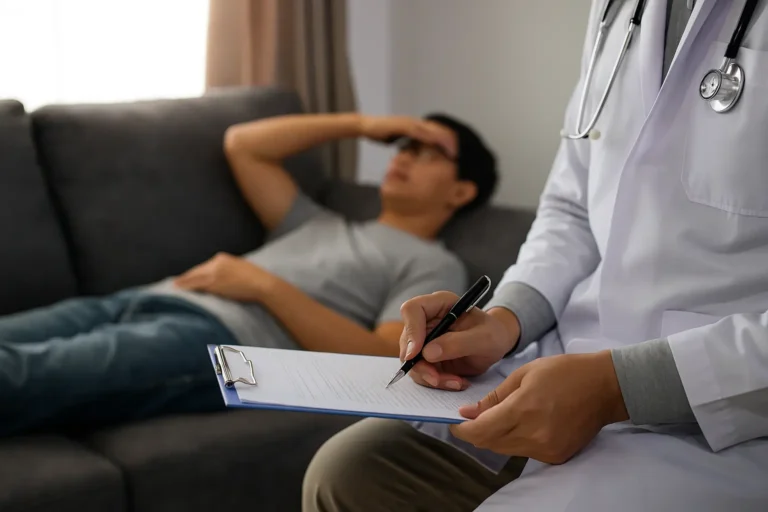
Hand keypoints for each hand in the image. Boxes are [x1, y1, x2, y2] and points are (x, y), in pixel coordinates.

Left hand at [174, 252, 275, 301]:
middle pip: (197, 271)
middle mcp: (216, 263)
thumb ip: (229, 270)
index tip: (188, 278)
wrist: (262, 284)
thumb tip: (224, 278)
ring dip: (183, 283)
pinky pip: (197, 286)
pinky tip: (180, 290)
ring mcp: (214, 273)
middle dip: (186, 278)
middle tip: (176, 283)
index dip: (194, 273)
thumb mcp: (241, 269)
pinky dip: (187, 288)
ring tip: (174, 287)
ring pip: (194, 278)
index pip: (204, 266)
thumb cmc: (256, 279)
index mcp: (222, 258)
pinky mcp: (214, 283)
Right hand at [358, 115, 457, 157]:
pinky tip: (437, 145)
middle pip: (438, 129)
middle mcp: (416, 122)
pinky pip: (420, 132)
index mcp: (415, 126)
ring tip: (453, 151)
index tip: (454, 151)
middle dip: (450, 140)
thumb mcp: (398, 140)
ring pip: (432, 130)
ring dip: (444, 140)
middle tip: (458, 153)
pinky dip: (430, 138)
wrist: (366, 126)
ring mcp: (410, 123)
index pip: (435, 132)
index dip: (446, 140)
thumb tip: (414, 152)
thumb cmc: (380, 132)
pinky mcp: (404, 125)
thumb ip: (407, 144)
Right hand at [399, 292, 520, 390]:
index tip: (415, 354)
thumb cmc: (493, 334)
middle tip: (438, 379)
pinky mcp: (427, 357)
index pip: (412, 310)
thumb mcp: (484, 338)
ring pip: (412, 361)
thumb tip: (428, 353)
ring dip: (430, 376)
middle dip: (420, 364)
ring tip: (456, 382)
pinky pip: (422, 372)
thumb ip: (458, 343)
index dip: (411, 331)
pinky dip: (437, 381)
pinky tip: (457, 382)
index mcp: (439, 304)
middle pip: (407, 340)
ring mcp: (425, 339)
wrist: (497, 345)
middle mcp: (427, 320)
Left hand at [449, 351, 629, 464]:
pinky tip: (521, 423)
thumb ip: (494, 397)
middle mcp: (534, 435)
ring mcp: (546, 449)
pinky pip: (524, 452)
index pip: (480, 431)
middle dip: (476, 431)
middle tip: (471, 416)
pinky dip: (515, 440)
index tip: (454, 421)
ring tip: (496, 417)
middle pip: (489, 443)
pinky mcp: (556, 456)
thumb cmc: (565, 372)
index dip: (462, 429)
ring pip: (505, 449)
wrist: (605, 387)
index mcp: (524, 410)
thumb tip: (468, 413)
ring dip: (495, 436)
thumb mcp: (524, 374)